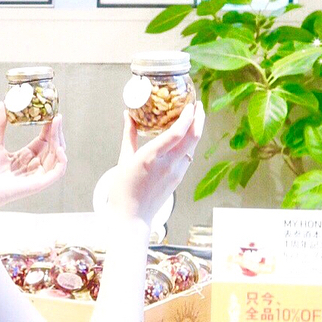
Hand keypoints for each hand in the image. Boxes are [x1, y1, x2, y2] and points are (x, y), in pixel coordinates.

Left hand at [0, 103, 67, 227]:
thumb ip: (0, 124)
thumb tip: (3, 104)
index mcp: (24, 158)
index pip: (43, 141)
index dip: (49, 128)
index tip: (52, 115)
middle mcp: (33, 166)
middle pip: (52, 147)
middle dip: (57, 132)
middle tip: (57, 117)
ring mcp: (37, 175)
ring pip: (57, 157)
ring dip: (59, 141)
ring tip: (56, 127)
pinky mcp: (39, 184)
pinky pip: (57, 172)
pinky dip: (62, 160)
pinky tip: (59, 148)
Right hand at [104, 101, 204, 225]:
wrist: (131, 217)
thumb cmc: (123, 190)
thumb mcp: (123, 159)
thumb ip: (129, 135)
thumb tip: (129, 115)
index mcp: (151, 158)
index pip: (177, 134)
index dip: (187, 117)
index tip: (190, 104)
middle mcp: (168, 164)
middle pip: (192, 138)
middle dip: (198, 118)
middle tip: (197, 104)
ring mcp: (176, 172)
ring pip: (193, 146)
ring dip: (196, 129)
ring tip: (195, 116)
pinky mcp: (179, 178)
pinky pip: (188, 155)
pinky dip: (190, 142)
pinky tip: (186, 136)